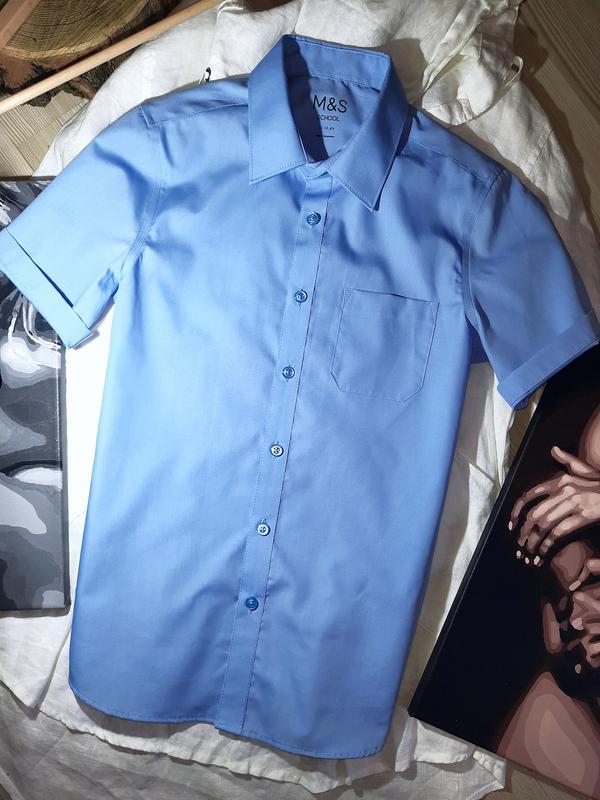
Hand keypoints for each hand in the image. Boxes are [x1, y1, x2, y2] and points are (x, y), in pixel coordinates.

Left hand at [508, 445, 599, 563]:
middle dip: (524, 530)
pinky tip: (544, 551)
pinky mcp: (585, 516)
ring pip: (544, 524)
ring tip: (529, 549)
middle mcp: (564, 490)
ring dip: (533, 540)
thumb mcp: (583, 469)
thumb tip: (553, 449)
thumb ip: (567, 460)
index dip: (517, 510)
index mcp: (560, 480)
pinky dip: (548, 544)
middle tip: (519, 542)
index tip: (512, 523)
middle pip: (535, 513)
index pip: (530, 494)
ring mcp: (575, 503)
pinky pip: (560, 532)